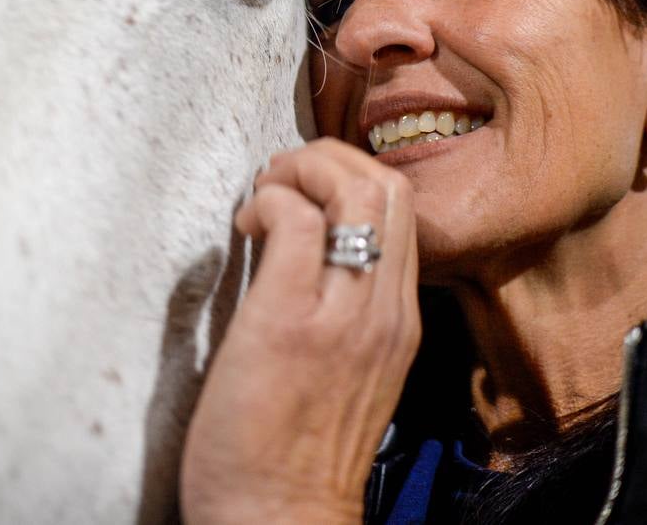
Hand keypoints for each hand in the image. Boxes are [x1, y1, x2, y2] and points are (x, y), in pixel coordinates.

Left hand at [180, 138, 421, 523]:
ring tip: (262, 197)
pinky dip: (268, 202)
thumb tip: (309, 255)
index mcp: (399, 320)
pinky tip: (244, 226)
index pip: (403, 209)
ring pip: (353, 190)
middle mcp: (384, 311)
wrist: (278, 521)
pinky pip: (296, 222)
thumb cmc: (298, 454)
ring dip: (299, 170)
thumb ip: (347, 314)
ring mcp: (343, 315)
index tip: (304, 189)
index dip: (351, 174)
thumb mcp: (351, 374)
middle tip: (280, 179)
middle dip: (326, 158)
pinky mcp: (289, 321)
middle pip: (386, 185)